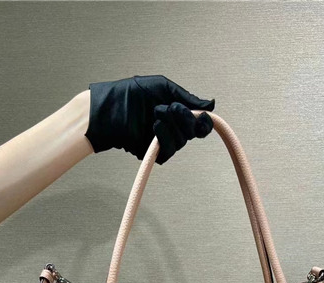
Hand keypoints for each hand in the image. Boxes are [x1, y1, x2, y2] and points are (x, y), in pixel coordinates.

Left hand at [84, 75, 214, 163]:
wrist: (112, 107)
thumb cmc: (133, 94)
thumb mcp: (163, 87)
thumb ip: (187, 97)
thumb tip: (210, 104)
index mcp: (178, 113)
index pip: (200, 124)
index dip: (204, 122)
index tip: (202, 117)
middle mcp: (173, 129)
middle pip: (193, 132)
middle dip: (184, 119)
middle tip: (171, 108)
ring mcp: (164, 142)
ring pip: (181, 142)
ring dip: (171, 127)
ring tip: (156, 114)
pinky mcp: (153, 153)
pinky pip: (168, 151)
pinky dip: (164, 138)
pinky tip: (154, 128)